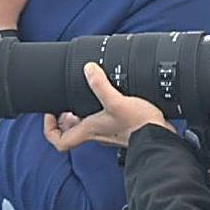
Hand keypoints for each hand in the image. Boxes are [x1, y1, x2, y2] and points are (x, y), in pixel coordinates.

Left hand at [44, 63, 174, 151]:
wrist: (160, 138)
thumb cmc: (139, 126)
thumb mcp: (116, 101)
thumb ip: (100, 85)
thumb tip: (88, 69)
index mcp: (89, 130)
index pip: (59, 141)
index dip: (49, 128)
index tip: (52, 112)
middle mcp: (96, 133)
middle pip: (71, 131)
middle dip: (66, 116)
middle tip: (67, 102)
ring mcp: (108, 132)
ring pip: (87, 125)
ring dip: (82, 112)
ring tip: (86, 95)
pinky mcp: (122, 128)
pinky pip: (104, 120)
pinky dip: (101, 109)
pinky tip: (109, 97)